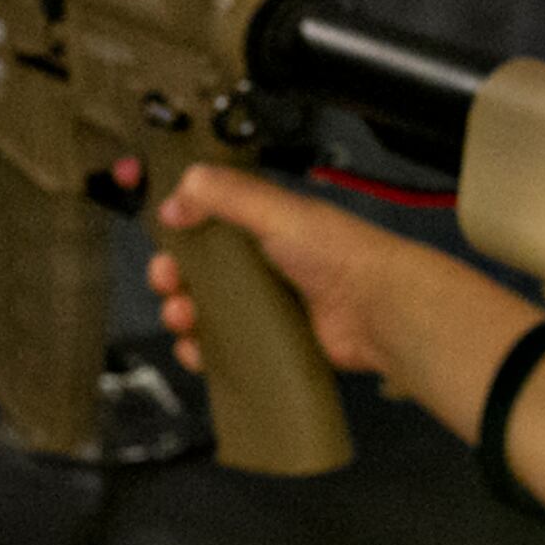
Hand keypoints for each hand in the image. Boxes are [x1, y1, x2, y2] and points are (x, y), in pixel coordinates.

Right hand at [140, 162, 418, 379]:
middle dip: (173, 277)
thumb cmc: (341, 254)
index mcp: (263, 224)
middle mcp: (261, 264)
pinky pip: (223, 348)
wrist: (378, 310)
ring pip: (205, 311)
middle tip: (168, 282)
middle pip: (198, 271)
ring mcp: (264, 305)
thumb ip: (226, 194)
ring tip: (182, 317)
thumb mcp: (278, 211)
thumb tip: (177, 193)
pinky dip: (201, 350)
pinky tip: (195, 349)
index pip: (206, 223)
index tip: (166, 237)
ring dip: (182, 314)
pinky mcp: (268, 342)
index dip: (180, 231)